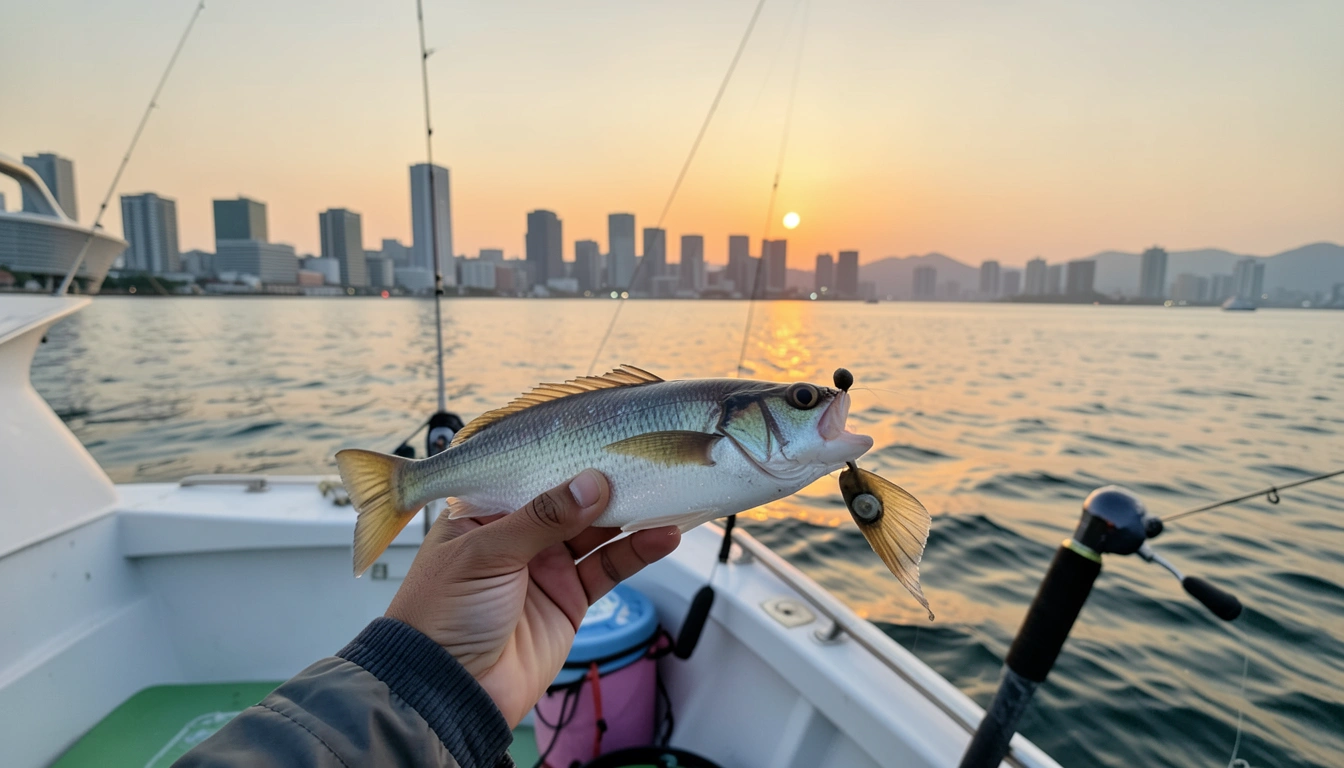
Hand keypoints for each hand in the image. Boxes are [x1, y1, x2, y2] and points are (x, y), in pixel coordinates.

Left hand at [385, 470, 681, 726]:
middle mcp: (516, 535)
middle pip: (569, 500)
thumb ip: (541, 517)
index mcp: (483, 512)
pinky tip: (662, 536)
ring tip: (665, 496)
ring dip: (630, 515)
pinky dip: (637, 552)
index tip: (604, 438)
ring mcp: (545, 566)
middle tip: (644, 463)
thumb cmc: (442, 615)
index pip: (531, 473)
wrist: (449, 692)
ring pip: (596, 531)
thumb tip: (591, 483)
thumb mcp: (485, 554)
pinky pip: (608, 568)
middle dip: (606, 483)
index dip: (565, 456)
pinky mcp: (569, 598)